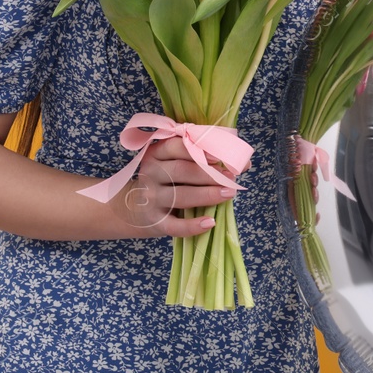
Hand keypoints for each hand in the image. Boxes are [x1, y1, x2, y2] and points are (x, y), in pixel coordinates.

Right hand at [105, 135, 241, 238]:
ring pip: (181, 196)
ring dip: (207, 194)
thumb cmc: (162, 181)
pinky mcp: (155, 222)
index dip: (198, 149)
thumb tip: (243, 162)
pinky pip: (174, 226)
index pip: (176, 147)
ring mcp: (151, 199)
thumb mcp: (171, 163)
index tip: (219, 155)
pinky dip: (192, 226)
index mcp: (156, 154)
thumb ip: (200, 157)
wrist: (129, 209)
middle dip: (209, 174)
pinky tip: (210, 222)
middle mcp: (151, 174)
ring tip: (229, 194)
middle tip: (231, 178)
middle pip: (181, 171)